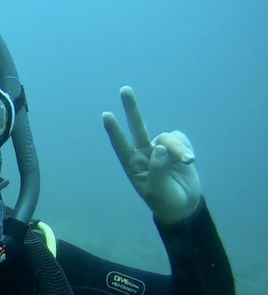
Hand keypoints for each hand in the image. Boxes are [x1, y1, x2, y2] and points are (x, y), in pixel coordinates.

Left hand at [102, 86, 201, 223]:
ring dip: (178, 149)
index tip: (106, 115)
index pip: (121, 145)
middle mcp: (144, 153)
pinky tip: (188, 160)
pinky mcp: (176, 148)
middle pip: (137, 127)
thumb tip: (160, 146)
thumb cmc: (165, 201)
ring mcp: (160, 149)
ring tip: (187, 162)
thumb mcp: (158, 191)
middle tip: (124, 89)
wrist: (184, 205)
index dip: (114, 131)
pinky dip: (185, 148)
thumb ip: (158, 169)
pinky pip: (180, 139)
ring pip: (167, 138)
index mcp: (133, 165)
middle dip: (131, 108)